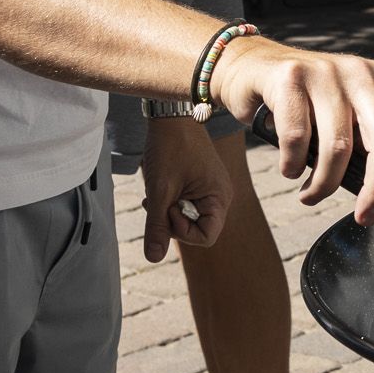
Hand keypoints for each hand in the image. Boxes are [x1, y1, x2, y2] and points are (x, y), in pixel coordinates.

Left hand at [140, 119, 231, 262]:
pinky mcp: (201, 183)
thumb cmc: (170, 148)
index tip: (168, 210)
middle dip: (173, 221)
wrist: (172, 114)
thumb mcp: (160, 190)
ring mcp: (211, 189)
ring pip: (189, 216)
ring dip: (169, 211)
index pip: (206, 237)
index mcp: (219, 197)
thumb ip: (157, 225)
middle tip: (157, 201)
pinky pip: (187, 203)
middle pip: (198, 228)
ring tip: (156, 193)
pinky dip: (171, 201)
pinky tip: (160, 188)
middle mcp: (220, 195)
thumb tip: (153, 258)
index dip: (183, 233)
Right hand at [213, 38, 373, 227]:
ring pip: (340, 147)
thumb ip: (369, 145)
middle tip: (367, 217)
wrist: (250, 67)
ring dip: (325, 185)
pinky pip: (298, 138)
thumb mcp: (346, 117)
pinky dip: (293, 165)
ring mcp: (326, 72)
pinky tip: (289, 168)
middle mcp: (361, 73)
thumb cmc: (304, 104)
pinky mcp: (290, 77)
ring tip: (311, 194)